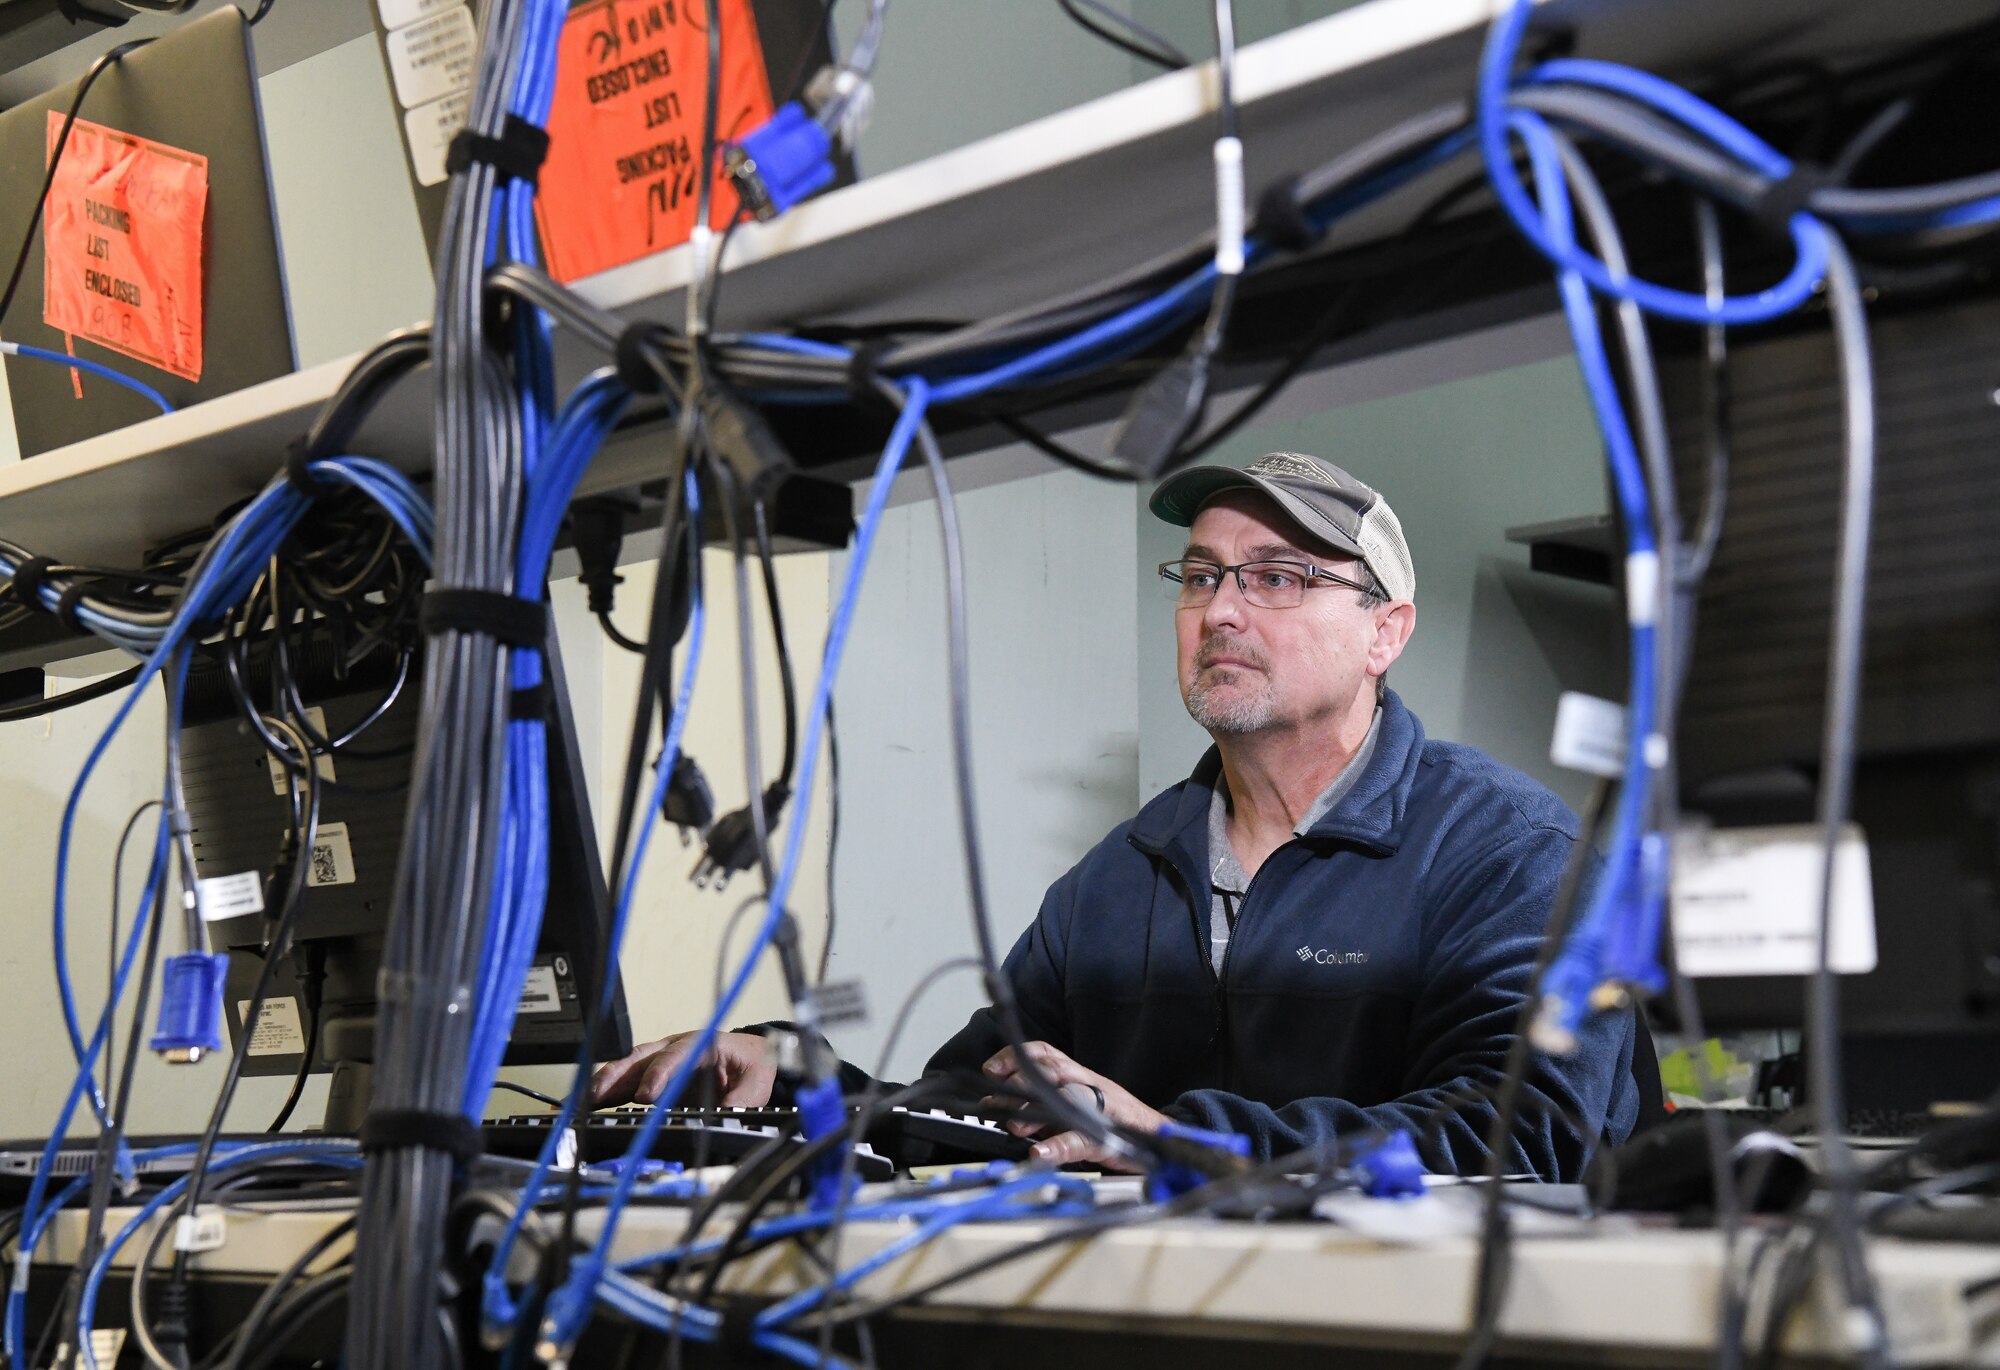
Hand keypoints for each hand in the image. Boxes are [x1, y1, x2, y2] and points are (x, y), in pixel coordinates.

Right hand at [589, 1030, 775, 1107]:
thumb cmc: (752, 1065)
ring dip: (604, 1084)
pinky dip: (608, 1092)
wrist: (753, 1056)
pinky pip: (628, 1081)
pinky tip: (588, 1105)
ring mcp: (663, 1059)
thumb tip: (723, 1117)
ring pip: (628, 1067)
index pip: (674, 1056)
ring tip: (580, 1103)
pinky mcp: (656, 1074)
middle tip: (595, 1098)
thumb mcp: (756, 1083)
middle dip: (616, 1076)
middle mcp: (676, 1047)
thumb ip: (740, 1100)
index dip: (657, 1075)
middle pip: (641, 1057)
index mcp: (702, 1044)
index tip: (644, 1096)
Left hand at [982, 1040, 1167, 1169]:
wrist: (1155, 1135)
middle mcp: (1087, 1084)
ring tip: (1014, 1126)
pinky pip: (1081, 1139)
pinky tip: (1039, 1154)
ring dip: (1035, 1110)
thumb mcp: (1074, 1101)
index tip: (990, 1069)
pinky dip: (1058, 1147)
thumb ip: (1040, 1099)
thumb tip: (996, 1103)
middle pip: (1051, 1071)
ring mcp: (1099, 1108)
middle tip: (993, 1103)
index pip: (1045, 1053)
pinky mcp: (1107, 1137)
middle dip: (1019, 1082)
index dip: (1016, 1056)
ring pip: (1066, 1097)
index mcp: (1077, 1074)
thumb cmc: (1111, 1119)